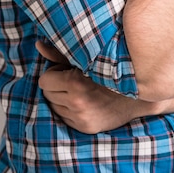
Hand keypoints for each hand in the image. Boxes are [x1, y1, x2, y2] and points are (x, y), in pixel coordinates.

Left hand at [36, 41, 156, 132]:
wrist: (136, 93)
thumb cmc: (108, 69)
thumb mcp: (85, 58)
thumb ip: (59, 54)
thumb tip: (38, 45)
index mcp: (76, 82)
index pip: (44, 80)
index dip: (54, 74)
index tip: (66, 71)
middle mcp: (77, 102)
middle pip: (47, 94)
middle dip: (56, 86)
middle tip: (74, 79)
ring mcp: (81, 117)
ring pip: (54, 106)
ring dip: (62, 98)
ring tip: (80, 90)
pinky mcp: (85, 127)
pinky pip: (64, 118)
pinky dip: (69, 110)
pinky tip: (84, 101)